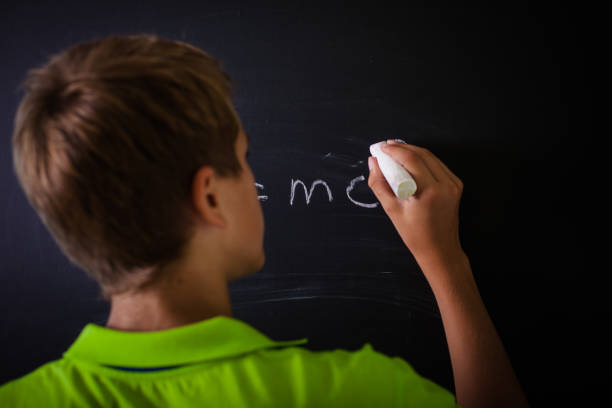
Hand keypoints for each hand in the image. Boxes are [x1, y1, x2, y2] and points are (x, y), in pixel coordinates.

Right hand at [367, 141, 464, 262]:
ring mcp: (453, 184)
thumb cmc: (415, 235)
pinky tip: (411, 160)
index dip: (394, 150)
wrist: (440, 249)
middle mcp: (445, 184)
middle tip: (386, 146)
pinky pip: (437, 165)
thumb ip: (379, 183)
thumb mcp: (392, 210)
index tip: (381, 148)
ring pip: (431, 157)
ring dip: (412, 151)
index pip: (410, 159)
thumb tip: (373, 162)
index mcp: (429, 192)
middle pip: (422, 154)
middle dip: (402, 147)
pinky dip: (423, 159)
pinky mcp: (456, 185)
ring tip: (395, 150)